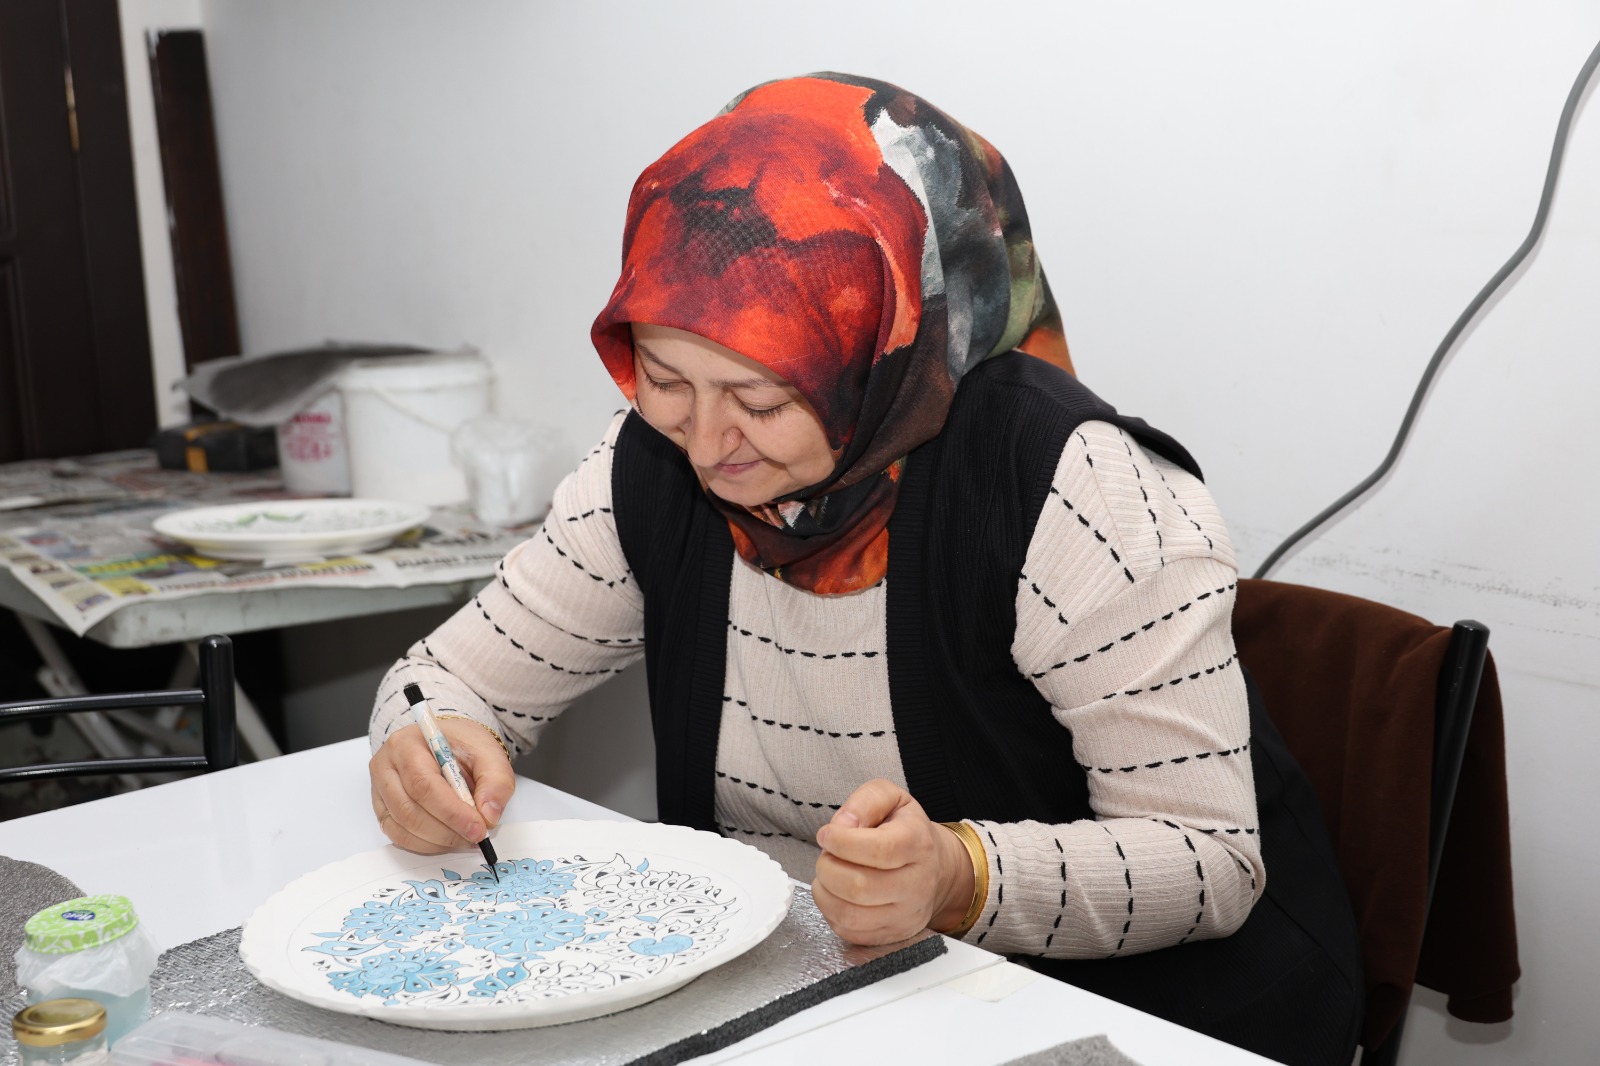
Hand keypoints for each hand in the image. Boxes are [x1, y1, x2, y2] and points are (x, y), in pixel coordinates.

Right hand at [369, 719, 514, 853]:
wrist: (445, 746)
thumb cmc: (462, 747)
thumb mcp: (489, 753)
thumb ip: (496, 781)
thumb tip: (489, 816)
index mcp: (408, 744)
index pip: (424, 785)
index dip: (452, 813)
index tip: (478, 828)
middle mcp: (386, 766)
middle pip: (409, 810)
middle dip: (447, 831)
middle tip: (476, 836)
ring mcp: (380, 789)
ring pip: (403, 827)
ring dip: (438, 841)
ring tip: (465, 837)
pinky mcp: (382, 809)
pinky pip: (398, 835)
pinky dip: (425, 844)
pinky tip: (446, 839)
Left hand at [811, 779, 974, 944]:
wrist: (936, 868)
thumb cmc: (907, 831)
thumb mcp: (892, 799)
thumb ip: (865, 801)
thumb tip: (842, 825)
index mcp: (918, 844)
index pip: (879, 850)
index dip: (842, 842)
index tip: (826, 834)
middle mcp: (917, 884)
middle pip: (859, 887)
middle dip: (828, 868)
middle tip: (827, 855)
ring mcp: (906, 914)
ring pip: (850, 915)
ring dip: (825, 892)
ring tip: (828, 874)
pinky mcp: (893, 934)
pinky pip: (849, 932)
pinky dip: (830, 912)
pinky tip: (836, 894)